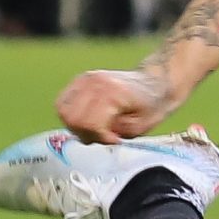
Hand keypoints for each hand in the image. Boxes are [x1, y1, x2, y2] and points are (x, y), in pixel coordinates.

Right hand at [55, 65, 181, 143]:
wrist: (155, 83)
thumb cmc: (151, 105)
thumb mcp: (138, 127)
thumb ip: (113, 134)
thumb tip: (93, 137)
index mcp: (111, 93)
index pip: (88, 123)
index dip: (99, 137)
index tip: (113, 139)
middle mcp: (94, 82)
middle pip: (72, 118)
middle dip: (86, 133)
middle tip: (103, 136)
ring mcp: (84, 79)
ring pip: (63, 111)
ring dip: (77, 125)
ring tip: (96, 128)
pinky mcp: (79, 80)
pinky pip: (63, 102)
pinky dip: (71, 115)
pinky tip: (88, 119)